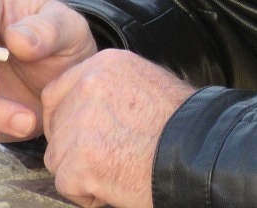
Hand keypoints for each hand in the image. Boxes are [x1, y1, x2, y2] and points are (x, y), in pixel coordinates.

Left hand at [41, 49, 194, 207]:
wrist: (199, 152)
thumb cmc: (182, 123)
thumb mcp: (148, 82)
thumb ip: (113, 88)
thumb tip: (90, 105)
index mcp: (104, 64)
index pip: (56, 92)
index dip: (64, 118)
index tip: (80, 135)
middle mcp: (87, 86)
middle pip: (57, 127)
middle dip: (73, 147)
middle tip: (106, 157)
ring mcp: (78, 124)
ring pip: (58, 158)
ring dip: (82, 171)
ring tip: (119, 169)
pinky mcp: (77, 162)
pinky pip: (67, 185)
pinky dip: (89, 193)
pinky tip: (118, 183)